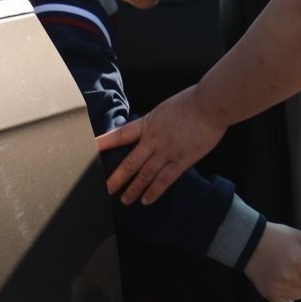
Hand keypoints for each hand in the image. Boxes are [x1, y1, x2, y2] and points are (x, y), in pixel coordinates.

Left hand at [97, 85, 226, 204]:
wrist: (210, 104)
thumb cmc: (191, 102)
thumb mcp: (165, 109)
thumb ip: (156, 123)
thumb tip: (150, 132)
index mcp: (148, 124)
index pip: (120, 135)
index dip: (103, 143)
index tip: (90, 151)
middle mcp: (153, 140)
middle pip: (129, 163)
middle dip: (116, 178)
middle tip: (105, 189)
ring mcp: (167, 152)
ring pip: (145, 175)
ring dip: (133, 189)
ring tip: (125, 200)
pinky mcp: (181, 161)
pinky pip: (164, 180)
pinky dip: (154, 191)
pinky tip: (147, 199)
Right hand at [243, 224, 300, 301]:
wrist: (250, 243)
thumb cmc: (278, 238)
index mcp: (299, 261)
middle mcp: (289, 277)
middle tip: (295, 265)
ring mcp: (279, 288)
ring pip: (299, 295)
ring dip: (296, 286)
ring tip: (285, 272)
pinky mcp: (270, 295)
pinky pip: (286, 301)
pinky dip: (285, 293)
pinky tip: (278, 280)